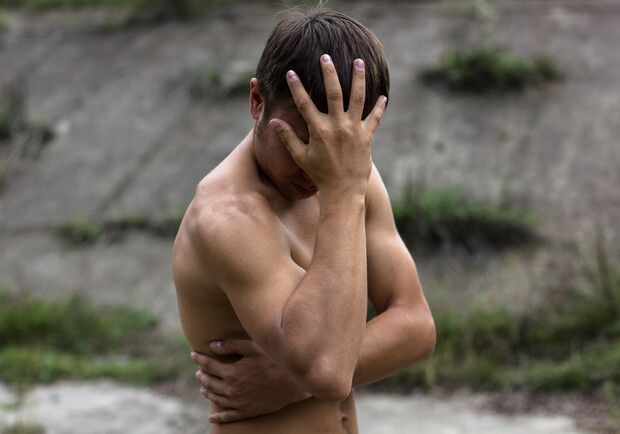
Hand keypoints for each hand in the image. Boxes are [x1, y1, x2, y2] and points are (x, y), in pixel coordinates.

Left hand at [191, 339, 311, 423]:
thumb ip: (232, 345)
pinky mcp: (248, 411)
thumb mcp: (254, 347)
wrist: (294, 382)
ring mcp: (239, 403)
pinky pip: (229, 416)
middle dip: (202, 375)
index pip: (209, 365)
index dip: (199, 359)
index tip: (193, 354)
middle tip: (198, 370)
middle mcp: (232, 390)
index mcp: (232, 373)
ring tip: (203, 387)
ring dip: (207, 392)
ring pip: (216, 398)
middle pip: (210, 382)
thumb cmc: (275, 360)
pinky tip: (212, 418)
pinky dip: (219, 417)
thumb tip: (212, 346)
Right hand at [270, 54, 386, 197]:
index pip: (305, 103)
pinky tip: (383, 95)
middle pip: (333, 93)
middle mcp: (337, 126)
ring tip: (358, 61)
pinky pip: (374, 118)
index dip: (297, 87)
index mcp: (319, 130)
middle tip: (325, 56)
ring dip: (358, 79)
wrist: (344, 191)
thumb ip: (288, 138)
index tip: (291, 72)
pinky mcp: (367, 137)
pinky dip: (379, 107)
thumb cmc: (320, 175)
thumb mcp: (301, 157)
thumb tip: (273, 123)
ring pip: (357, 98)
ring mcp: (354, 130)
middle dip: (329, 73)